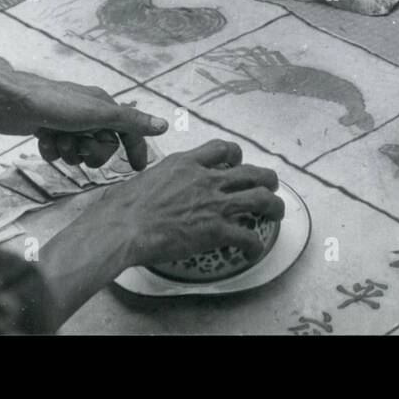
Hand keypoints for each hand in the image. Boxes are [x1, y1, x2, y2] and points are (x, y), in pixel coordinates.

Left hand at [0, 48, 167, 168]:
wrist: (10, 101)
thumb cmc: (57, 104)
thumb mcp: (99, 114)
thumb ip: (131, 122)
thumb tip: (164, 126)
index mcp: (104, 107)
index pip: (129, 131)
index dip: (135, 149)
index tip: (137, 169)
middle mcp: (88, 114)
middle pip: (102, 146)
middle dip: (90, 151)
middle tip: (78, 145)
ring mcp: (67, 122)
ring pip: (78, 151)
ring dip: (68, 150)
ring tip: (56, 139)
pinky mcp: (48, 129)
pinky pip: (57, 151)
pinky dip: (51, 149)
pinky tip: (42, 139)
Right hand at [87, 140, 283, 267]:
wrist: (122, 228)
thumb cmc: (121, 207)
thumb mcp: (144, 178)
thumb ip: (160, 178)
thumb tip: (155, 185)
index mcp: (186, 163)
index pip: (221, 148)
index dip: (236, 155)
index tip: (238, 163)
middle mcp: (206, 179)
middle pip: (251, 171)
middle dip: (266, 179)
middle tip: (270, 186)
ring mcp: (214, 203)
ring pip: (260, 197)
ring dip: (274, 205)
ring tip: (278, 212)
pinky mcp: (216, 229)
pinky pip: (247, 235)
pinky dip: (254, 244)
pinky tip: (254, 249)